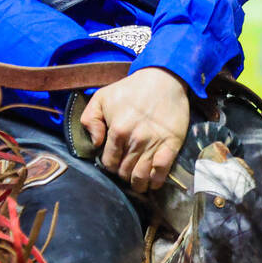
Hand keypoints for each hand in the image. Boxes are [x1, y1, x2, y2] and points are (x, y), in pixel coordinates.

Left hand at [80, 67, 189, 192]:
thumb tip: (96, 143)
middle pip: (125, 172)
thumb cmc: (131, 89)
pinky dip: (156, 181)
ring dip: (138, 183)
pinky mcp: (171, 144)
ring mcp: (154, 144)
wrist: (163, 78)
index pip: (109, 163)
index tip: (113, 162)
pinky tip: (153, 182)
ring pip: (142, 176)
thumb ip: (90, 120)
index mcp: (117, 131)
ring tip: (137, 182)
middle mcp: (135, 141)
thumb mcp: (102, 97)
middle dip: (123, 174)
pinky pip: (162, 171)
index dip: (110, 165)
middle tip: (125, 169)